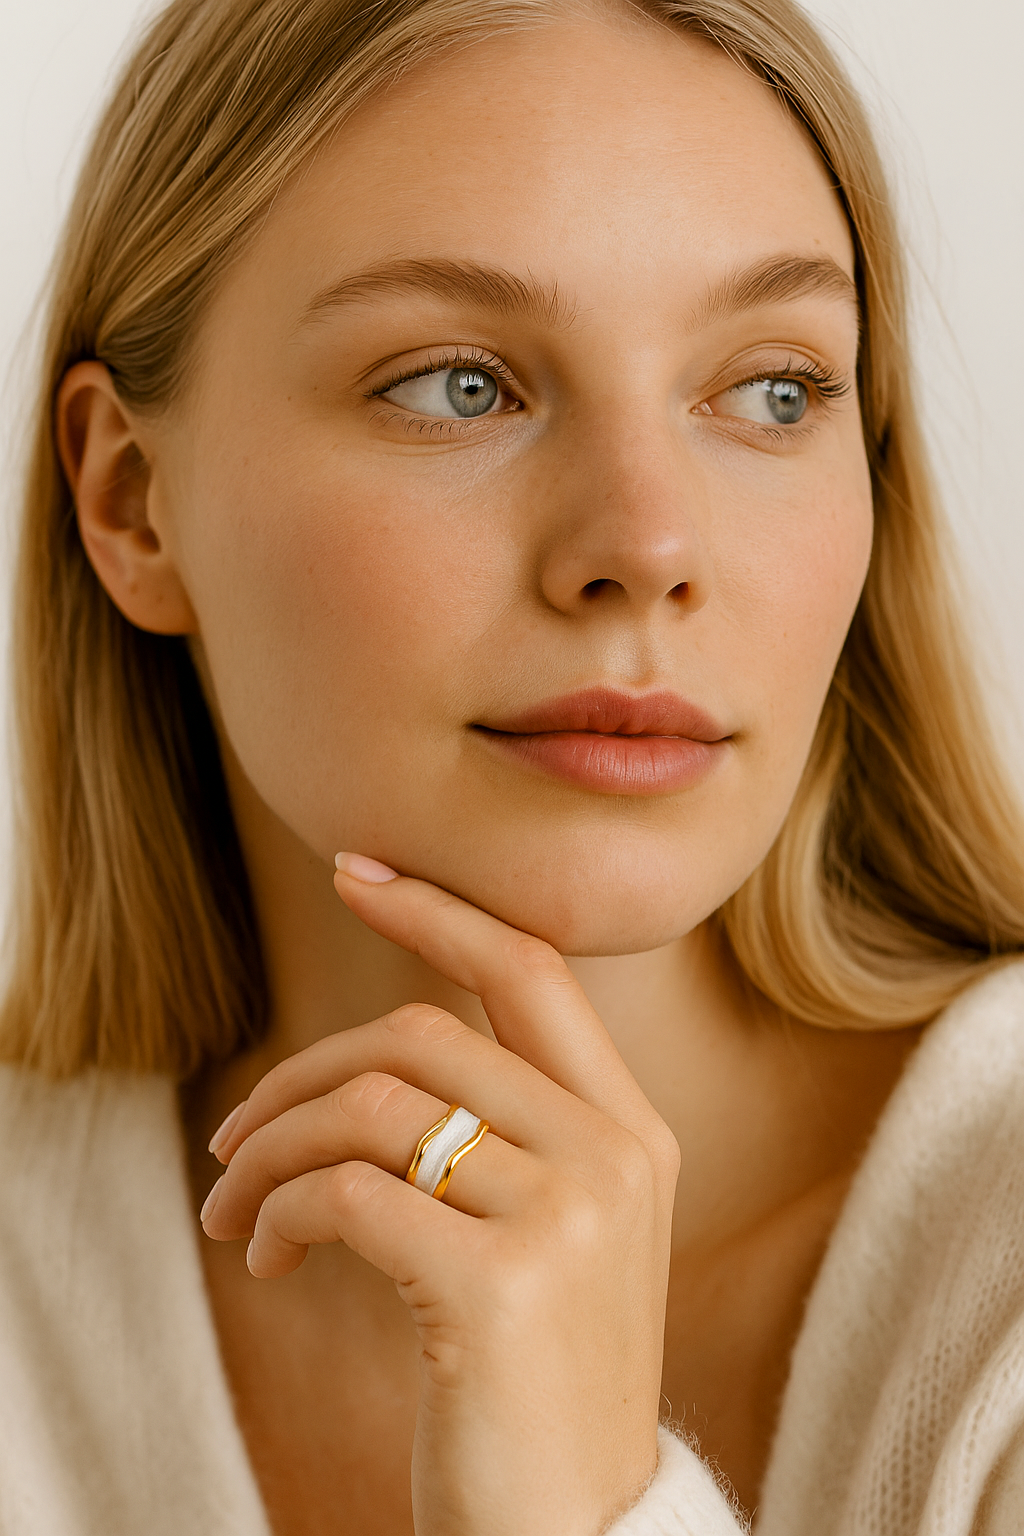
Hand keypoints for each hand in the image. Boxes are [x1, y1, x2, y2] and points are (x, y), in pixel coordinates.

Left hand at [201, 857, 679, 1535]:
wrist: (574, 1532)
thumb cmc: (538, 1378)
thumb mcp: (552, 1234)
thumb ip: (503, 1131)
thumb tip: (373, 1057)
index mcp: (631, 1132)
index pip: (533, 970)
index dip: (438, 909)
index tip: (354, 869)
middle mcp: (612, 1155)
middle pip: (422, 1034)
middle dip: (302, 1073)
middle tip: (236, 1137)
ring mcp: (566, 1215)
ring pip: (372, 1107)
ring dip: (274, 1151)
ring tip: (238, 1210)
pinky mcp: (497, 1282)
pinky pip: (347, 1192)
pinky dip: (281, 1213)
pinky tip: (268, 1258)